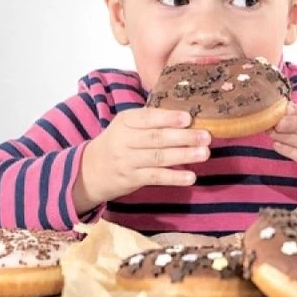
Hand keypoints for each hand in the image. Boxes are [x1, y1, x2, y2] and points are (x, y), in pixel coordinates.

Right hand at [73, 108, 210, 212]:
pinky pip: (155, 177)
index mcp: (125, 121)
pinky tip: (191, 177)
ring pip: (158, 158)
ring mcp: (127, 161)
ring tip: (204, 154)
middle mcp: (124, 140)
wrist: (90, 170)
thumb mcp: (127, 125)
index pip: (148, 117)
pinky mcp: (131, 179)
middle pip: (156, 138)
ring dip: (183, 156)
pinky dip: (174, 177)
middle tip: (206, 136)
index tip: (188, 117)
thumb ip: (151, 120)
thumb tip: (188, 117)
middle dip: (183, 137)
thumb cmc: (118, 142)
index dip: (168, 118)